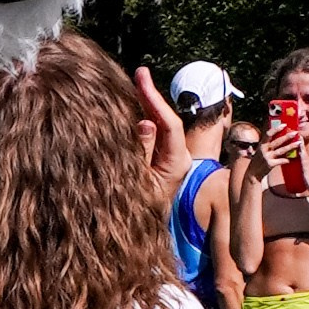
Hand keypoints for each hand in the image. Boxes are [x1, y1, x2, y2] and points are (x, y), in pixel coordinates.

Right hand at [133, 67, 191, 207]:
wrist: (138, 234)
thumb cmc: (137, 212)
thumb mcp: (139, 182)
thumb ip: (141, 152)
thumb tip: (145, 123)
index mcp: (177, 163)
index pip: (170, 125)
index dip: (156, 101)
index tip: (142, 80)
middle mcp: (177, 157)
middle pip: (165, 121)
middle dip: (151, 97)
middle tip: (138, 74)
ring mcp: (168, 158)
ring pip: (158, 126)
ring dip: (145, 105)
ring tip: (135, 83)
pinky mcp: (158, 160)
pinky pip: (151, 135)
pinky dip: (140, 119)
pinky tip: (131, 105)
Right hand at [261, 105, 300, 167]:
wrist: (253, 173)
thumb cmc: (258, 160)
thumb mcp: (260, 149)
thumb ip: (266, 143)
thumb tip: (275, 133)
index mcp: (262, 144)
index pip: (269, 134)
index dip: (276, 129)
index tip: (285, 124)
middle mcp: (264, 149)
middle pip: (277, 141)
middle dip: (287, 136)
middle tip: (295, 132)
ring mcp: (267, 157)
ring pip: (281, 150)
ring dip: (291, 146)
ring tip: (299, 143)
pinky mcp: (270, 164)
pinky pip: (280, 161)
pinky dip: (286, 160)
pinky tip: (291, 159)